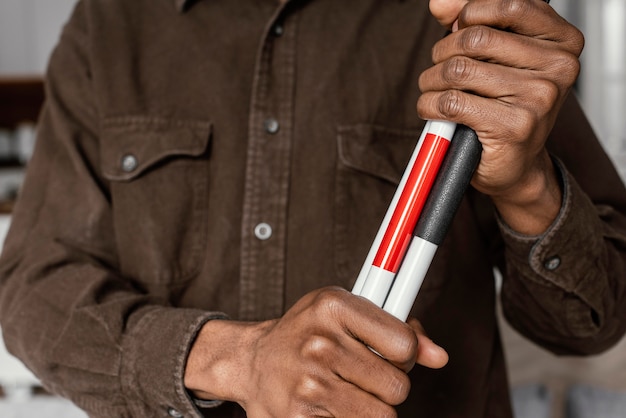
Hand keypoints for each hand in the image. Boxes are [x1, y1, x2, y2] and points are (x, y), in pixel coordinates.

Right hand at [185, 287, 447, 416]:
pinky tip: (330, 405)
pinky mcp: (301, 417)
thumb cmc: (305, 333)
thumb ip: (397, 330)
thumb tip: (439, 356)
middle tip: (362, 374)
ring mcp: (309, 383)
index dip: (404, 354)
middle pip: (398, 386)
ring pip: (383, 416)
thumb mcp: (345, 313)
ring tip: (347, 390)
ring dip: (371, 408)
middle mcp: (320, 343)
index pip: (404, 344)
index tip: (389, 354)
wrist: (253, 362)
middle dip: (387, 385)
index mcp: (333, 306)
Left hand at [421, 0, 583, 233]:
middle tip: (438, 70)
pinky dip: (429, 105)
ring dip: (431, 81)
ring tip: (433, 91)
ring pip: (457, 70)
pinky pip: (451, 102)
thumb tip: (440, 3)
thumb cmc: (505, 107)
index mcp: (562, 41)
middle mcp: (558, 67)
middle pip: (475, 39)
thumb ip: (475, 22)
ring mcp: (538, 98)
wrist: (515, 165)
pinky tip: (434, 111)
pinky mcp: (513, 126)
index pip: (509, 4)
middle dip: (443, 53)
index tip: (456, 29)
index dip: (469, 13)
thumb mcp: (499, 57)